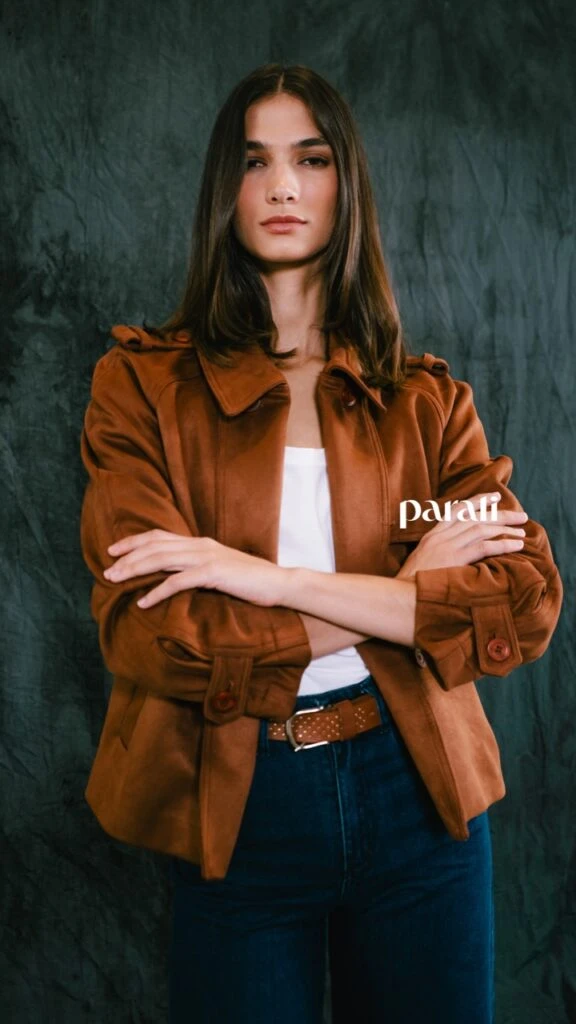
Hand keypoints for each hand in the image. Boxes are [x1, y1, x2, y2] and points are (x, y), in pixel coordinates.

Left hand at [103, 529, 290, 607]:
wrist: (280, 584)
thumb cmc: (251, 582)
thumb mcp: (220, 570)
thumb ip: (199, 568)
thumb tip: (177, 576)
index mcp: (200, 543)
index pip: (159, 536)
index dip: (134, 541)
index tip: (113, 550)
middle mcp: (200, 545)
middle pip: (154, 546)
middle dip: (127, 557)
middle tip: (106, 570)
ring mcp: (206, 558)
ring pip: (161, 559)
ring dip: (134, 569)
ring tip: (115, 581)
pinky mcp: (213, 573)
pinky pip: (178, 581)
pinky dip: (157, 591)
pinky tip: (143, 602)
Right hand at [395, 492, 527, 580]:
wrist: (399, 595)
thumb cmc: (409, 586)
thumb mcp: (420, 564)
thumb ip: (436, 555)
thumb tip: (453, 558)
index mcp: (431, 535)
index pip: (457, 510)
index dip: (477, 501)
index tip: (495, 497)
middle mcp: (440, 536)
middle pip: (474, 516)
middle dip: (500, 514)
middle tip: (520, 515)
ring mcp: (446, 546)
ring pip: (481, 528)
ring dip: (504, 529)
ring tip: (522, 532)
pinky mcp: (454, 559)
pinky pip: (484, 547)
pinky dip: (502, 544)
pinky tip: (516, 545)